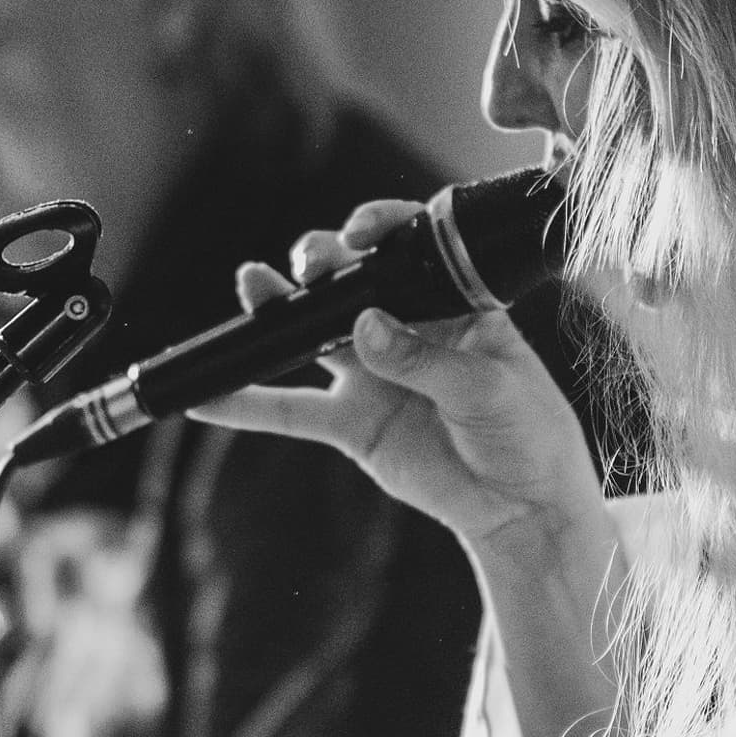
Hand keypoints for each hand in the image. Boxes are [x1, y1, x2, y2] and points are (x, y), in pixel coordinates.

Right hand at [189, 200, 607, 554]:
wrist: (522, 506)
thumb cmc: (527, 434)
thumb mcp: (488, 390)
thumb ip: (423, 360)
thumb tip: (363, 328)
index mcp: (453, 302)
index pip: (409, 249)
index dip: (378, 230)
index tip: (357, 233)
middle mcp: (406, 327)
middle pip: (351, 283)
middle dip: (323, 263)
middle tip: (308, 264)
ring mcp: (373, 373)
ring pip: (313, 334)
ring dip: (279, 309)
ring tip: (253, 285)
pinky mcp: (351, 422)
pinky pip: (292, 409)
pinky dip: (248, 405)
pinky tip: (208, 397)